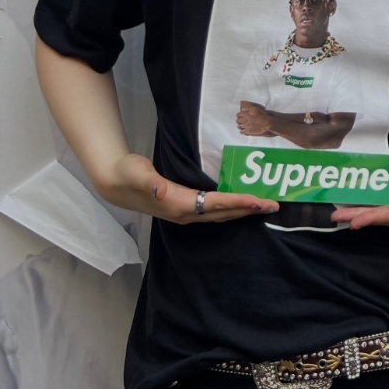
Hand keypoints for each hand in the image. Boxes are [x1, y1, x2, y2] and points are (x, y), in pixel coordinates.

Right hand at [97, 152, 277, 221]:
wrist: (114, 183)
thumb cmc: (127, 173)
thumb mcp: (137, 173)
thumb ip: (149, 181)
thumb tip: (161, 190)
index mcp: (178, 204)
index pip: (215, 204)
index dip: (237, 203)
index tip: (258, 202)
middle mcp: (185, 213)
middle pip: (223, 212)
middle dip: (249, 210)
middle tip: (274, 206)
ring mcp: (184, 214)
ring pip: (220, 214)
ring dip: (242, 211)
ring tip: (264, 207)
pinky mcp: (183, 209)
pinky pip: (213, 211)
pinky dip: (230, 209)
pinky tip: (240, 206)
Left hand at [236, 101, 273, 135]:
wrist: (267, 123)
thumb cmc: (262, 115)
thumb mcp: (256, 109)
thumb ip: (248, 108)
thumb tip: (242, 110)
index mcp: (246, 114)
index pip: (238, 114)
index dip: (239, 115)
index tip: (239, 115)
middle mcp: (245, 120)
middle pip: (237, 121)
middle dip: (238, 120)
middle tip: (240, 120)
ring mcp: (246, 126)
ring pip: (239, 126)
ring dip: (240, 125)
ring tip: (242, 125)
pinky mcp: (248, 131)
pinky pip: (242, 132)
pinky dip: (242, 131)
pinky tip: (243, 130)